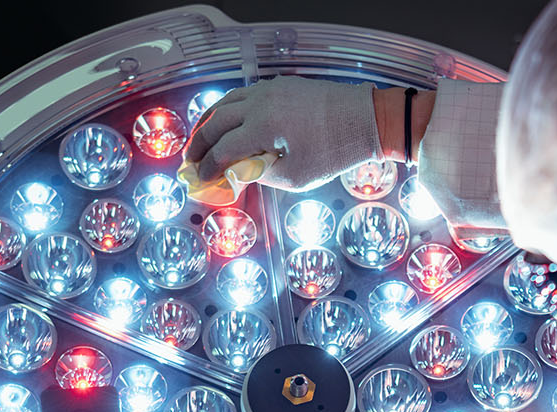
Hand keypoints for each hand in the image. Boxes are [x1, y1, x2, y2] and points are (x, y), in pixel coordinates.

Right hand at [184, 77, 380, 191]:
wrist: (367, 121)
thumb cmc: (336, 151)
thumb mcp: (297, 176)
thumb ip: (261, 174)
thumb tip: (239, 173)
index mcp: (264, 125)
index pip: (224, 148)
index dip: (209, 167)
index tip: (201, 180)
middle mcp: (261, 101)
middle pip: (216, 122)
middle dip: (199, 143)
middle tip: (189, 161)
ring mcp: (270, 89)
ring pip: (226, 103)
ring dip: (209, 123)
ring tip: (198, 141)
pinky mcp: (281, 85)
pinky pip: (243, 95)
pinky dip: (227, 109)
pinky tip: (224, 122)